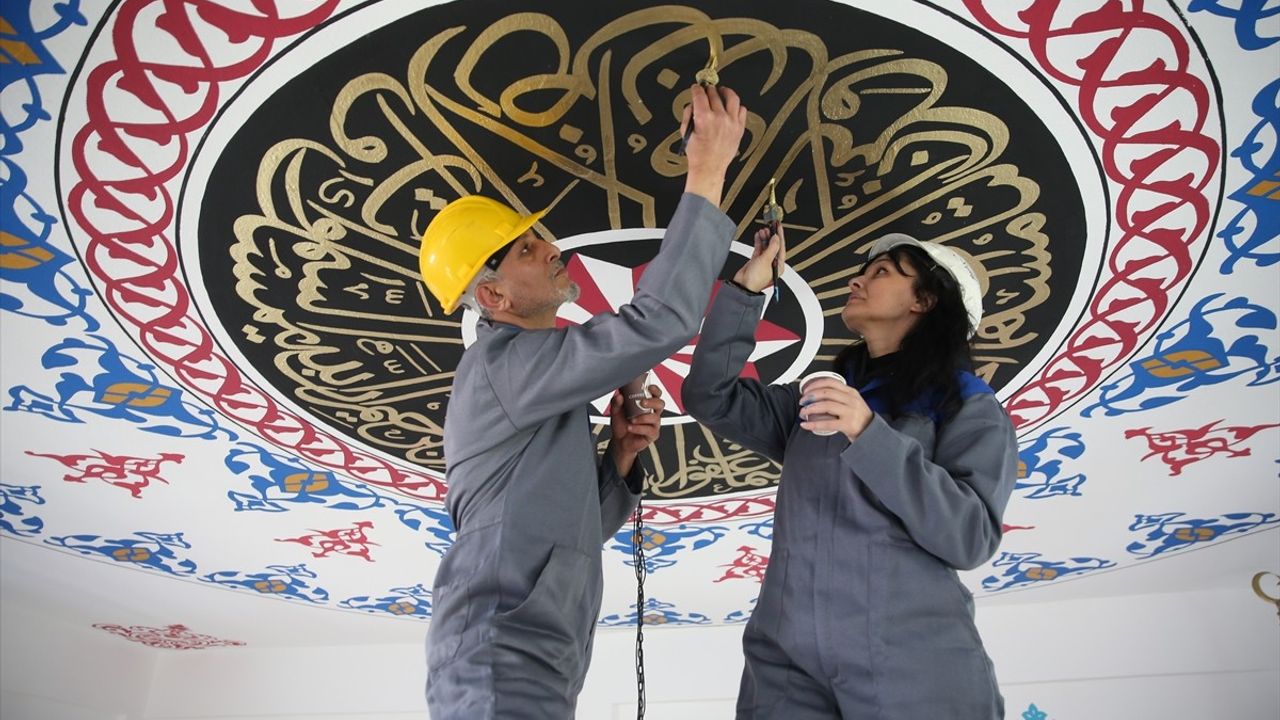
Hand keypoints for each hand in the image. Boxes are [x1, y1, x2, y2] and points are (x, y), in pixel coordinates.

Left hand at [609, 385, 665, 476]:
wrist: (620, 441)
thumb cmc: (621, 424)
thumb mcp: (616, 411)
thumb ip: (616, 402)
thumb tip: (618, 395)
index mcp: (646, 404)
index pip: (656, 394)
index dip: (655, 390)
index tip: (649, 387)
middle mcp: (652, 413)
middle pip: (660, 404)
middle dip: (652, 402)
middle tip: (642, 402)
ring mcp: (653, 424)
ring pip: (655, 417)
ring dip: (642, 417)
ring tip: (631, 419)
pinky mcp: (652, 434)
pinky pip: (649, 430)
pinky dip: (638, 428)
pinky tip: (630, 427)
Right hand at [681, 84, 747, 205]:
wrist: (709, 167)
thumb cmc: (698, 153)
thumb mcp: (686, 132)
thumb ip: (688, 114)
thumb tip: (692, 103)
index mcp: (704, 118)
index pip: (700, 94)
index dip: (696, 88)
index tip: (696, 87)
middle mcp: (719, 118)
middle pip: (714, 94)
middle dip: (708, 89)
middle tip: (706, 89)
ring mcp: (731, 122)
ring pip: (732, 97)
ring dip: (725, 91)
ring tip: (722, 91)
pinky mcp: (739, 128)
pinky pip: (742, 110)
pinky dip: (736, 106)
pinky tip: (731, 106)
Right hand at [733, 225, 784, 292]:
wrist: (743, 285)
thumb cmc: (755, 279)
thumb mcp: (766, 261)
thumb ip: (772, 248)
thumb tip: (776, 238)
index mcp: (779, 265)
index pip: (781, 247)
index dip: (780, 236)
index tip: (778, 227)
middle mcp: (772, 263)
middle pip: (774, 246)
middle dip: (771, 236)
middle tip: (770, 227)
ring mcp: (764, 262)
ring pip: (766, 246)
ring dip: (765, 238)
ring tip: (763, 230)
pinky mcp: (756, 261)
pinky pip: (759, 248)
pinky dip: (758, 242)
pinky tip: (758, 236)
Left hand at [798, 378, 873, 441]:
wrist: (871, 433)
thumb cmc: (859, 418)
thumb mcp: (852, 402)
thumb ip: (839, 396)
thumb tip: (816, 394)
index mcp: (851, 392)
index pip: (831, 382)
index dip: (815, 384)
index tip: (806, 389)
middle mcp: (851, 400)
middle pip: (826, 392)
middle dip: (810, 396)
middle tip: (802, 401)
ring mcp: (850, 412)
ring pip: (826, 405)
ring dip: (810, 408)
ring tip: (802, 412)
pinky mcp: (848, 425)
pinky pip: (827, 423)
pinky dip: (814, 424)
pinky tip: (806, 424)